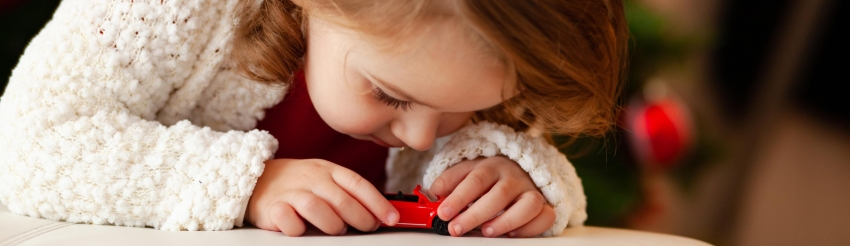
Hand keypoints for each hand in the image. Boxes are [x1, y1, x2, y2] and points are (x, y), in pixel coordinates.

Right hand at [246, 159, 398, 235]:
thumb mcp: (325, 179)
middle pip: (342, 199)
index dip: (378, 203)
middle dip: (361, 218)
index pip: (358, 184)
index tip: (392, 218)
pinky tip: (303, 228)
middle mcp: (312, 178)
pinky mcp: (273, 207)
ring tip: (336, 230)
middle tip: (367, 228)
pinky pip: (289, 220)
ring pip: (317, 208)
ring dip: (332, 224)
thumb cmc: (298, 182)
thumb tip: (377, 213)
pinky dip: (298, 228)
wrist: (257, 178)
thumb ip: (347, 193)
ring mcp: (292, 192)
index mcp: (328, 170)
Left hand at [430, 156, 554, 236]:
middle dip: (475, 214)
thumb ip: (449, 181)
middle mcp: (513, 177)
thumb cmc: (488, 176)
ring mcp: (531, 191)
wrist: (518, 169)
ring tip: (486, 232)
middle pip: (499, 194)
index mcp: (491, 166)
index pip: (475, 179)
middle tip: (456, 228)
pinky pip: (545, 216)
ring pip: (528, 205)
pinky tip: (512, 234)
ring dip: (507, 220)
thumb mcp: (466, 172)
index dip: (459, 197)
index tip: (443, 212)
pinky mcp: (544, 205)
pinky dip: (531, 227)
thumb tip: (434, 192)